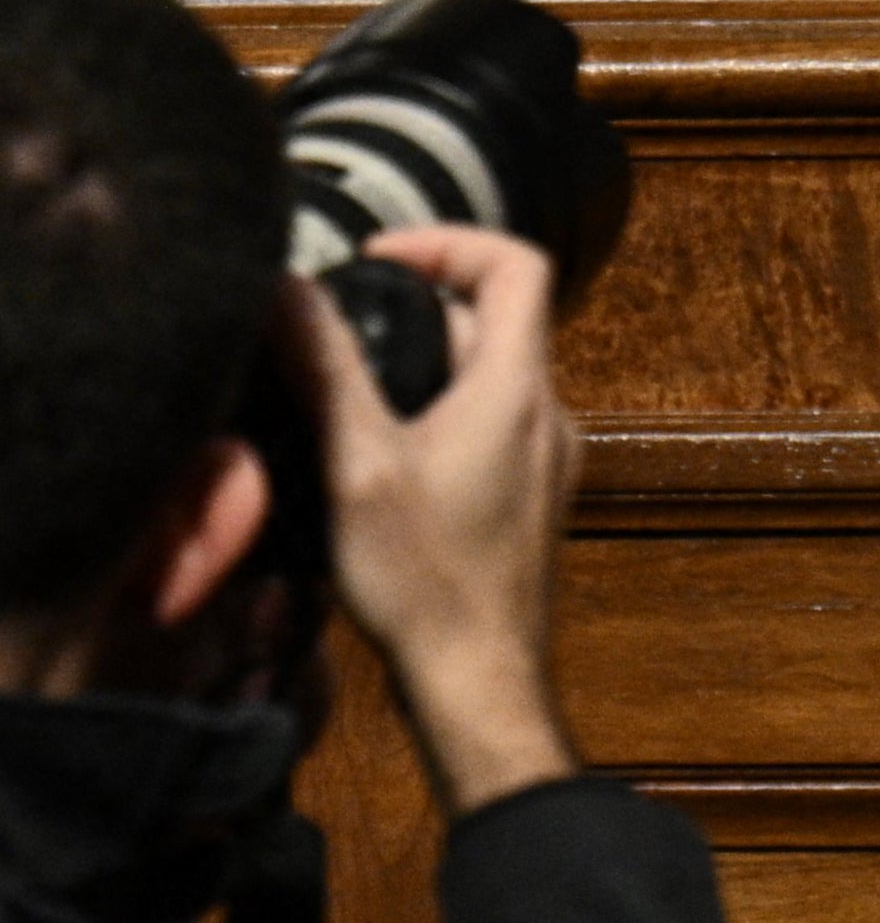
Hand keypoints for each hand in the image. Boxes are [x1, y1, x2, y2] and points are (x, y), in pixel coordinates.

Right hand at [286, 227, 584, 815]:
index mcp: (519, 387)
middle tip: (343, 327)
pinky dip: (440, 411)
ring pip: (492, 374)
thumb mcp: (356, 464)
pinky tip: (377, 454)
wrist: (478, 680)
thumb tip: (287, 288)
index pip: (516, 262)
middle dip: (420, 307)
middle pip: (499, 317)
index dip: (449, 242)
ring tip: (348, 389)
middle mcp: (549, 412)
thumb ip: (324, 369)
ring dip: (425, 363)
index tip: (378, 258)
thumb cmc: (424, 579)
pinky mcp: (530, 497)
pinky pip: (491, 423)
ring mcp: (547, 457)